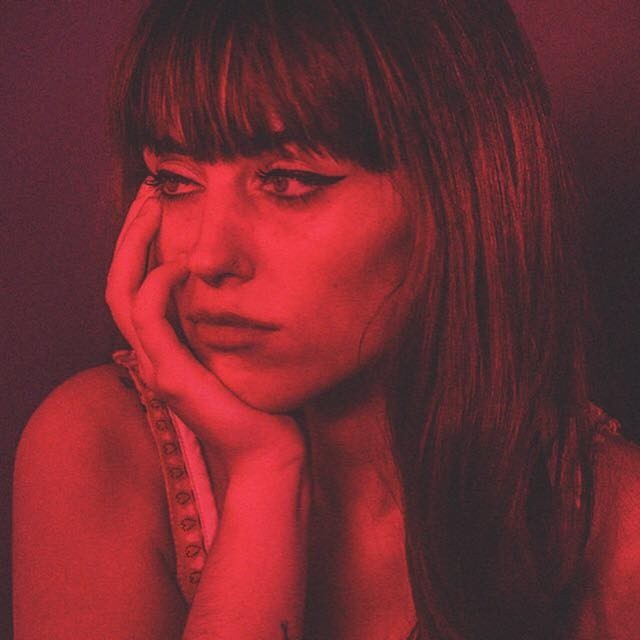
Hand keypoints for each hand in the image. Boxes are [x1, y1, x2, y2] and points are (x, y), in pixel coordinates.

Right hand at [105, 183, 306, 475]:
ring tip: (155, 206)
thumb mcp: (239, 350)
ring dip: (135, 245)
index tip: (159, 204)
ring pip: (123, 293)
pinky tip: (180, 261)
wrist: (271, 449)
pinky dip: (157, 285)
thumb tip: (237, 286)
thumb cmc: (262, 398)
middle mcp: (153, 354)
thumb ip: (225, 321)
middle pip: (119, 282)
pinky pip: (149, 320)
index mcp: (166, 347)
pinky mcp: (173, 377)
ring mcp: (157, 366)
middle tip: (148, 189)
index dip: (140, 244)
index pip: (135, 286)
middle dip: (132, 232)